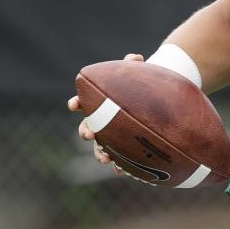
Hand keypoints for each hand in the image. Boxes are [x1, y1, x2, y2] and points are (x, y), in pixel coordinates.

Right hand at [67, 53, 143, 174]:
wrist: (155, 98)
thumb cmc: (141, 84)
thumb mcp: (137, 73)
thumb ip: (133, 65)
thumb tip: (135, 58)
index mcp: (100, 101)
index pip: (84, 102)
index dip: (77, 103)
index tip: (74, 105)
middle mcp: (102, 119)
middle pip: (88, 126)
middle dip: (86, 131)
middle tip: (89, 133)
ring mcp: (112, 134)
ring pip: (100, 146)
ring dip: (99, 152)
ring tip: (104, 158)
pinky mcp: (124, 146)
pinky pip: (118, 158)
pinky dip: (118, 165)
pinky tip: (121, 170)